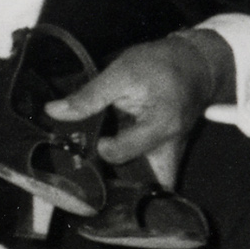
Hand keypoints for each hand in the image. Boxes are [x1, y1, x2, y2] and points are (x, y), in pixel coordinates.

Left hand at [45, 29, 228, 186]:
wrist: (196, 63)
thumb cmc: (159, 64)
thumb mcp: (121, 72)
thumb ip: (89, 96)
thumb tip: (53, 111)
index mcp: (160, 126)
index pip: (123, 153)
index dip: (100, 148)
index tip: (93, 135)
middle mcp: (172, 147)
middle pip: (146, 183)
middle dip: (120, 185)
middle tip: (93, 173)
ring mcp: (174, 152)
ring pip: (154, 183)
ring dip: (129, 182)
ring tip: (101, 175)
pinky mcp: (170, 152)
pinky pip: (155, 173)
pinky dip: (137, 173)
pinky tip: (115, 164)